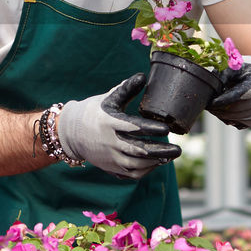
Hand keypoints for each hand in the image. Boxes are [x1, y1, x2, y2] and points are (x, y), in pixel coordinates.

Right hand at [57, 74, 181, 179]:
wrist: (71, 132)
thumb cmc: (93, 112)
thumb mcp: (108, 99)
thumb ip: (126, 89)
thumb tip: (142, 76)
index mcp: (109, 122)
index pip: (134, 127)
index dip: (151, 129)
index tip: (167, 129)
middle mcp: (109, 142)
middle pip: (139, 150)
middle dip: (160, 151)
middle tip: (178, 149)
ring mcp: (110, 157)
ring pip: (137, 164)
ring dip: (156, 162)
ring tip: (170, 156)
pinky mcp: (110, 167)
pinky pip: (131, 173)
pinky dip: (146, 170)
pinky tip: (156, 163)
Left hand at [208, 56, 250, 128]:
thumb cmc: (247, 70)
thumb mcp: (235, 66)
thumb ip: (223, 74)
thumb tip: (210, 88)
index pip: (241, 94)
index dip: (225, 100)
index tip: (211, 103)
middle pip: (241, 108)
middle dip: (222, 110)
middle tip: (209, 108)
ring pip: (242, 118)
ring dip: (226, 116)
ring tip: (214, 111)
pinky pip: (245, 123)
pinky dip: (233, 120)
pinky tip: (224, 114)